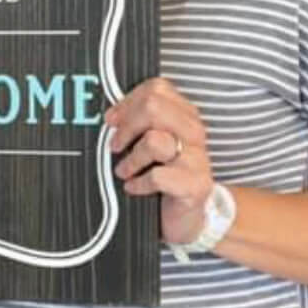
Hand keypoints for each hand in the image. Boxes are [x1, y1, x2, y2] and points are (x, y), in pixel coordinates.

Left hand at [104, 79, 214, 248]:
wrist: (189, 218)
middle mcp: (193, 132)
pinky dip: (139, 183)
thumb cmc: (166, 178)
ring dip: (131, 159)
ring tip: (125, 171)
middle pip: (154, 106)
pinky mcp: (195, 184)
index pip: (155, 88)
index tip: (112, 121)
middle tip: (116, 146)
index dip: (127, 103)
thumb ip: (138, 124)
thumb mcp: (152, 146)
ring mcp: (197, 158)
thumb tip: (111, 116)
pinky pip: (158, 176)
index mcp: (184, 116)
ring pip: (154, 141)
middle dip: (127, 126)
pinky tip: (135, 188)